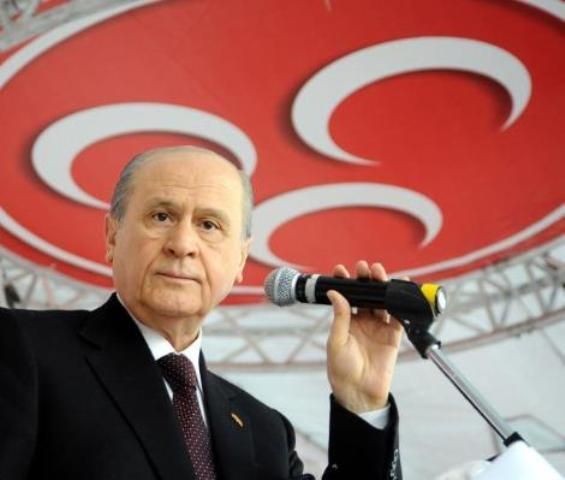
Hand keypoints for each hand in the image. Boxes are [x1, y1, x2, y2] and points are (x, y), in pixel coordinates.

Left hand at [326, 261, 402, 412]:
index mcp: (346, 322)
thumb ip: (340, 317)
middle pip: (366, 295)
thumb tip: (335, 293)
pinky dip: (402, 302)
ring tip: (379, 273)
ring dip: (382, 286)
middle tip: (364, 267)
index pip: (346, 296)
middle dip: (365, 280)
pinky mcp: (393, 336)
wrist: (359, 393)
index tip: (341, 270)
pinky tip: (402, 288)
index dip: (344, 282)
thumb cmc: (341, 370)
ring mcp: (379, 328)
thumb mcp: (336, 341)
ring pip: (382, 301)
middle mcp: (363, 322)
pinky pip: (399, 316)